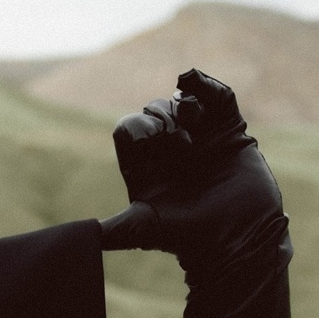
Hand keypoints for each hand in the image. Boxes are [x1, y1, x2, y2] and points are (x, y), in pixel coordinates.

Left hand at [99, 69, 287, 279]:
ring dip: (182, 103)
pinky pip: (217, 98)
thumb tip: (76, 235)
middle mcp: (170, 150)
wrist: (242, 237)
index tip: (150, 140)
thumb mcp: (143, 230)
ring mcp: (201, 138)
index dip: (136, 127)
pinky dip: (207, 86)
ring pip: (182, 103)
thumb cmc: (189, 237)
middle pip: (154, 113)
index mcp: (145, 165)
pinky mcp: (229, 131)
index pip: (129, 130)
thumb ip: (111, 228)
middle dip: (162, 118)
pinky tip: (195, 81)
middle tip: (181, 143)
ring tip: (194, 119)